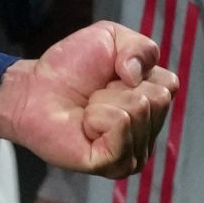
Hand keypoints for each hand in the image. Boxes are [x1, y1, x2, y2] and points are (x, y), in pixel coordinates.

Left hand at [0, 21, 176, 178]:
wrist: (34, 89)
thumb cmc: (71, 67)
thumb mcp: (111, 37)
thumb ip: (141, 47)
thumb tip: (136, 77)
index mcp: (153, 107)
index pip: (169, 85)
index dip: (136, 68)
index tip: (112, 75)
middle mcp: (148, 134)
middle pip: (157, 98)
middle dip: (119, 86)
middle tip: (96, 94)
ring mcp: (134, 154)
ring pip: (139, 110)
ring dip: (105, 100)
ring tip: (89, 109)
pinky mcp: (114, 164)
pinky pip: (121, 125)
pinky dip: (99, 116)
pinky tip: (85, 125)